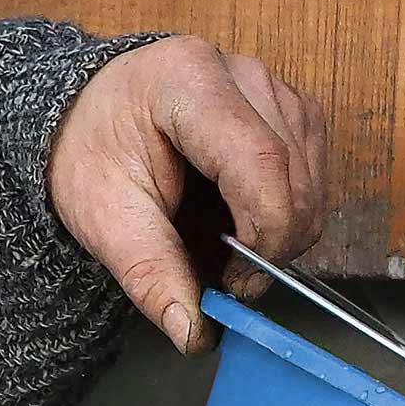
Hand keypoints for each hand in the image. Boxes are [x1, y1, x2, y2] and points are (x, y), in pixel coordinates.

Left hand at [50, 36, 326, 353]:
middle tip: (232, 277)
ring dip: (287, 227)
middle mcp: (240, 74)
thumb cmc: (93, 152)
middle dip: (277, 241)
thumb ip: (151, 274)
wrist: (88, 113)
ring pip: (313, 178)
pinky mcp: (290, 107)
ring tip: (234, 243)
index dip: (266, 231)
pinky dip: (293, 208)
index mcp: (186, 82)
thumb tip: (193, 332)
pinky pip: (316, 170)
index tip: (239, 281)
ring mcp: (272, 87)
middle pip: (295, 174)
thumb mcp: (104, 217)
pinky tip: (250, 216)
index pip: (260, 161)